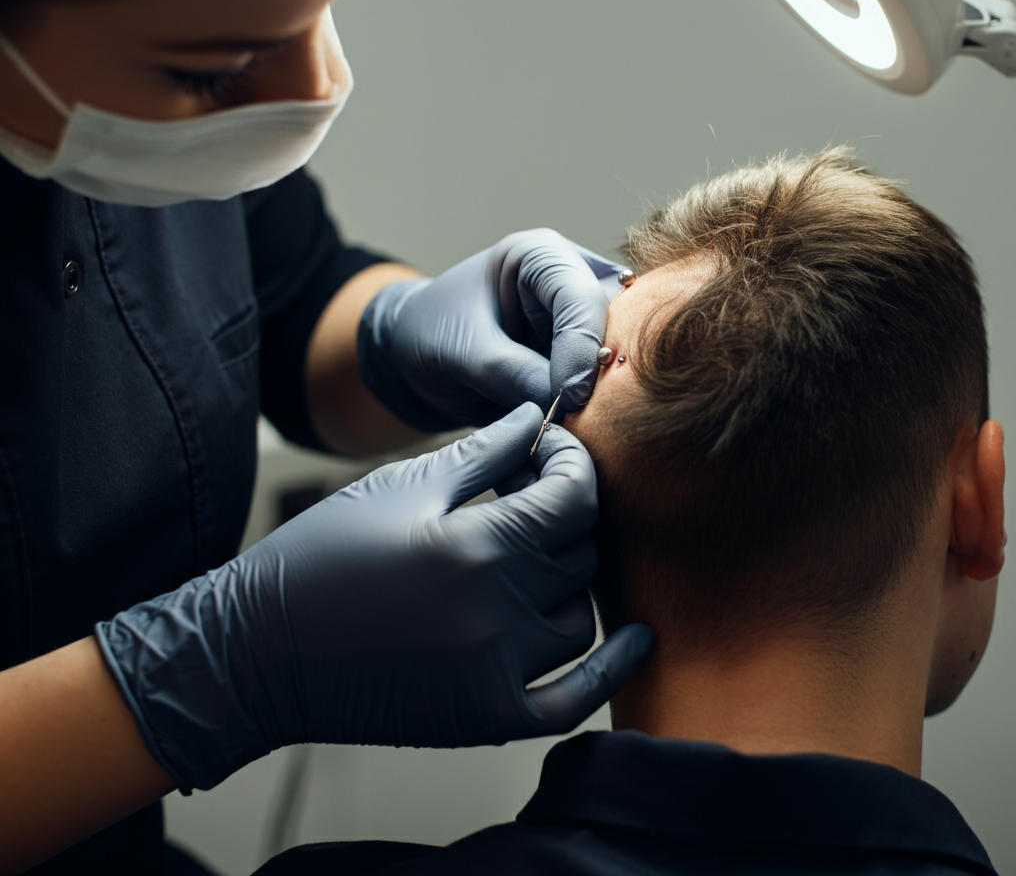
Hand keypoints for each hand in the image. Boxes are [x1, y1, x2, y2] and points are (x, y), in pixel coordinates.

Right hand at [95, 404, 652, 790]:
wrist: (260, 651)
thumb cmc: (323, 556)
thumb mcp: (403, 486)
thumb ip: (482, 451)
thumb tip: (536, 418)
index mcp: (475, 544)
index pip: (574, 496)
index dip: (572, 462)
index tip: (550, 451)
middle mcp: (497, 612)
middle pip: (580, 553)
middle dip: (565, 516)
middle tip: (532, 498)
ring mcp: (496, 671)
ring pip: (582, 615)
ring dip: (568, 580)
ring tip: (533, 556)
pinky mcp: (487, 717)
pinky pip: (575, 697)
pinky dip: (611, 669)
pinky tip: (635, 638)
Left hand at [357, 229, 624, 429]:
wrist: (414, 357)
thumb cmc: (430, 333)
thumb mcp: (461, 352)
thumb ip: (512, 373)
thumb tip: (565, 403)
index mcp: (540, 256)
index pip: (580, 297)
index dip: (581, 348)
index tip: (569, 396)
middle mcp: (572, 280)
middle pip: (616, 323)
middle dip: (600, 371)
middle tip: (581, 413)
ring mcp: (582, 319)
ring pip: (617, 357)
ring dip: (600, 393)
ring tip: (574, 423)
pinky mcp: (583, 355)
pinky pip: (605, 383)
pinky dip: (593, 407)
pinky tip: (576, 426)